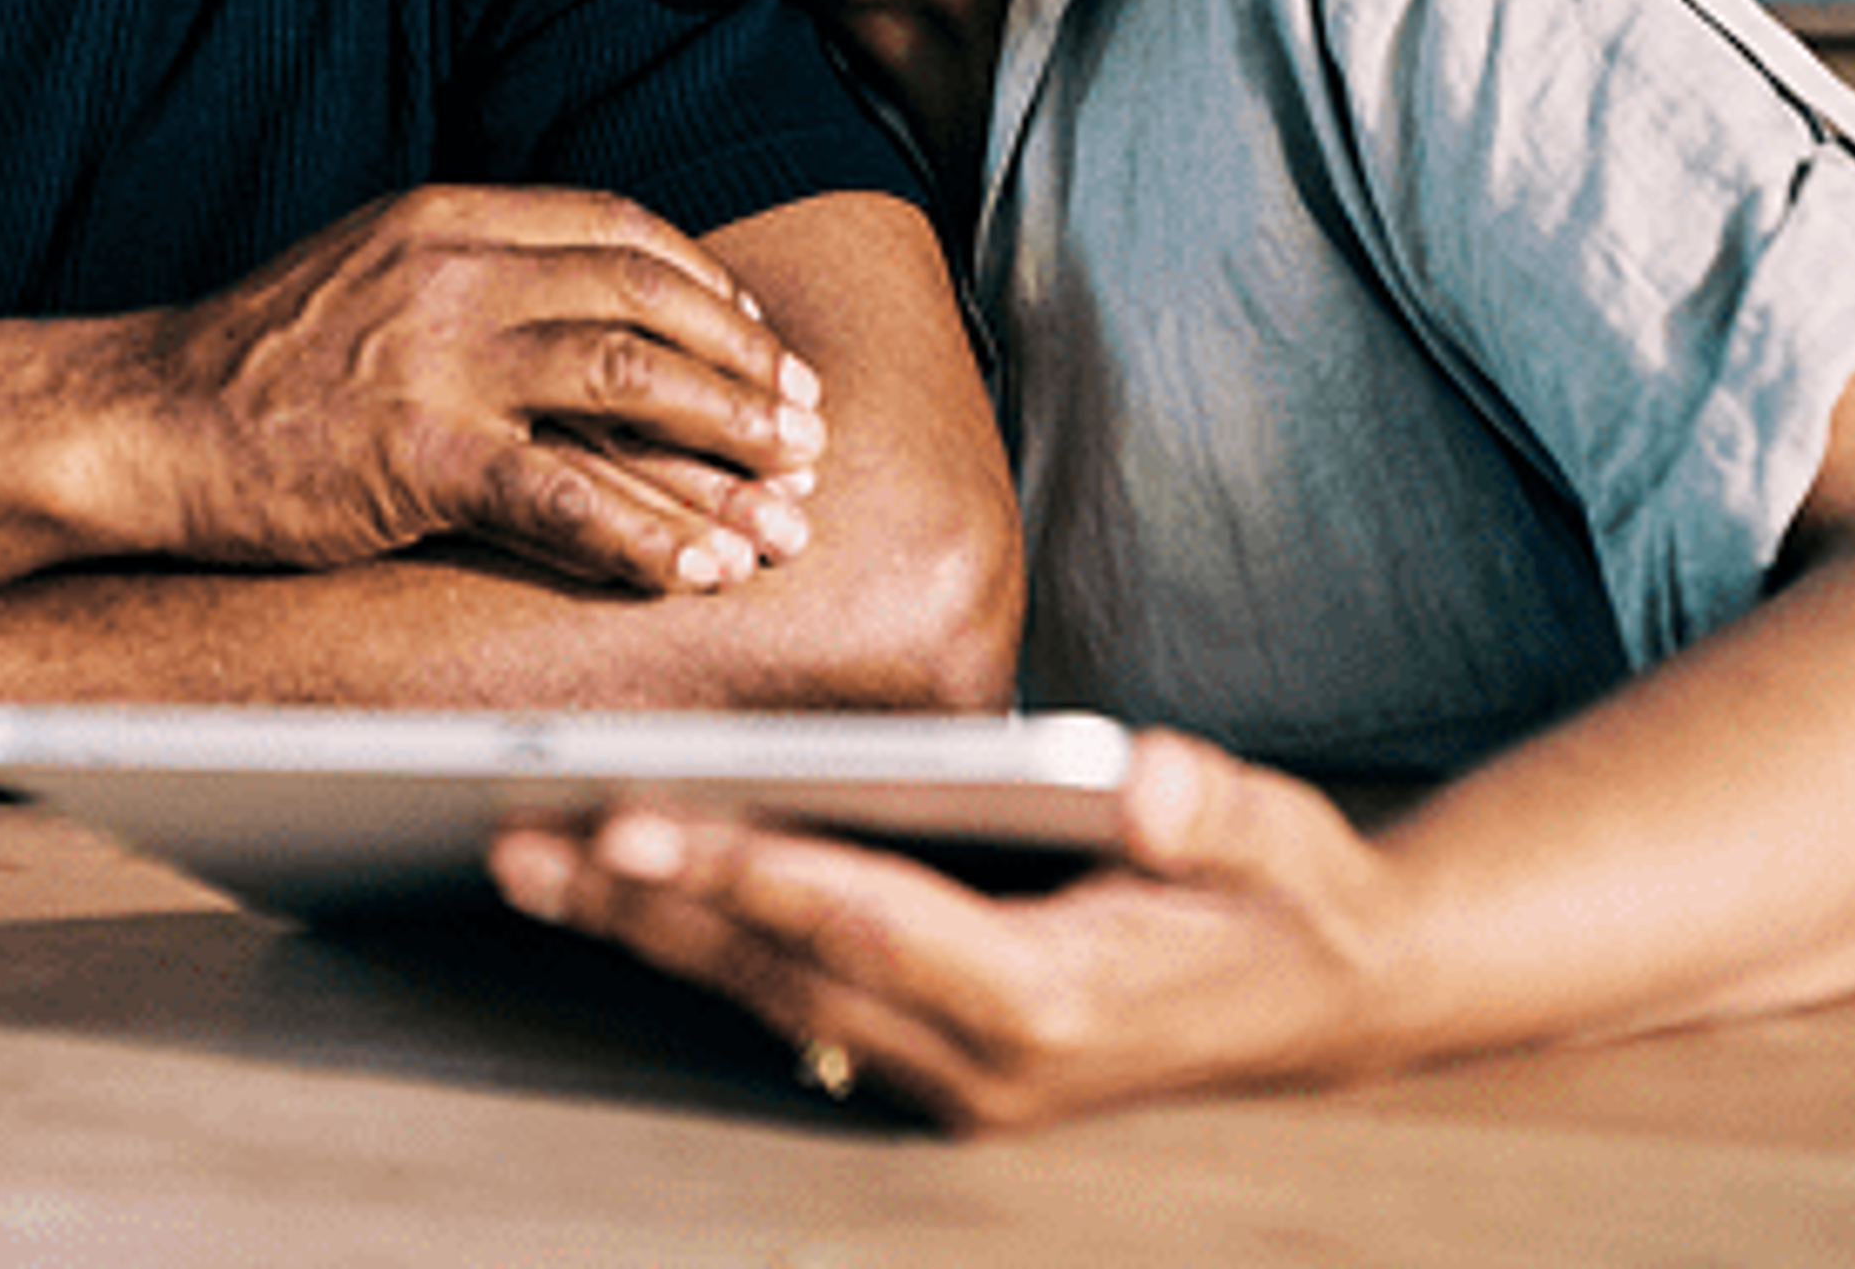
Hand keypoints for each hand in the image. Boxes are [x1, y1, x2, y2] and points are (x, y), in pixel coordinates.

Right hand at [125, 186, 828, 595]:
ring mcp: (438, 358)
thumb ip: (473, 276)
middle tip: (806, 426)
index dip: (707, 288)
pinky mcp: (417, 453)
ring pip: (630, 382)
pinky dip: (645, 534)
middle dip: (744, 368)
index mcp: (450, 215)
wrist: (141, 417)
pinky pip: (563, 492)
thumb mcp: (373, 271)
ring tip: (786, 500)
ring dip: (725, 444)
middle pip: (647, 300)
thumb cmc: (256, 363)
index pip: (619, 230)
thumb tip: (588, 319)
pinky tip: (694, 570)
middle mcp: (455, 268)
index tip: (757, 341)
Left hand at [489, 733, 1406, 1130]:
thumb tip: (1147, 777)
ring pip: (767, 996)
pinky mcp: (935, 1060)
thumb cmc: (1291, 898)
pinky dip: (701, 947)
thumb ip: (1208, 808)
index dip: (750, 874)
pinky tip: (621, 895)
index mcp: (1057, 1001)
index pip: (870, 926)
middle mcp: (986, 1061)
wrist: (1332, 999)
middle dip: (645, 906)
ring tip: (527, 859)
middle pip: (782, 972)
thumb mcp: (1277, 838)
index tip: (642, 824)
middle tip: (521, 839)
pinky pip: (793, 1003)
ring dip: (646, 931)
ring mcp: (954, 1076)